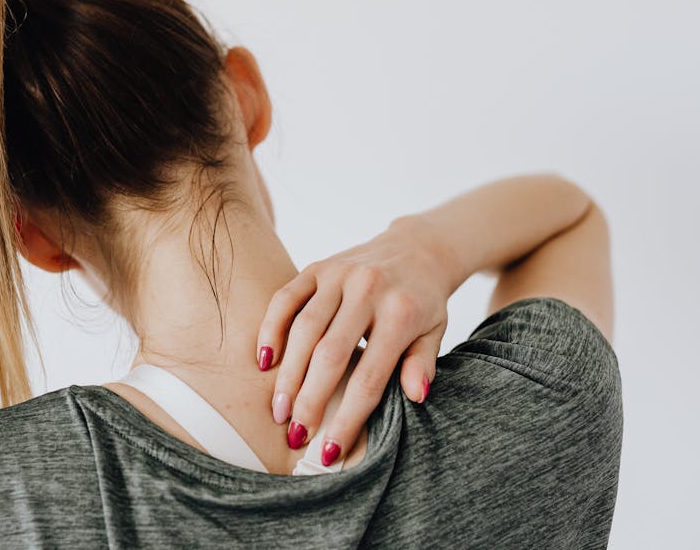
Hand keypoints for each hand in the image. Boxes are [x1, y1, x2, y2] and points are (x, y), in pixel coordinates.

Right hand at [256, 216, 458, 462]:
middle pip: (330, 355)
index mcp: (400, 313)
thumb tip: (415, 397)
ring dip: (287, 374)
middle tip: (294, 434)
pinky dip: (271, 329)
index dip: (348, 417)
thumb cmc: (424, 302)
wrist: (417, 248)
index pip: (369, 377)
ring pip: (303, 330)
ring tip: (278, 409)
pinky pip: (285, 299)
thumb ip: (422, 364)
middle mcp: (367, 290)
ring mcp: (339, 276)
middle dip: (309, 400)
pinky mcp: (317, 267)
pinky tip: (264, 361)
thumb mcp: (435, 333)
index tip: (329, 450)